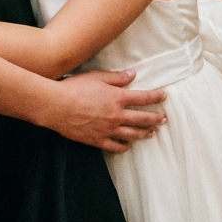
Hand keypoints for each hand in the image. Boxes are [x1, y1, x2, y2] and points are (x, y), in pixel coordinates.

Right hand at [45, 70, 166, 152]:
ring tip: (152, 133)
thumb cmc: (75, 88)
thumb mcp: (97, 77)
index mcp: (117, 98)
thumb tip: (133, 75)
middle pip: (142, 119)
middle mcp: (116, 115)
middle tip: (164, 119)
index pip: (143, 97)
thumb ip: (117, 78)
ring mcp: (108, 130)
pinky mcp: (97, 140)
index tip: (164, 96)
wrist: (57, 106)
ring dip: (144, 133)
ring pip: (132, 134)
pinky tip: (128, 145)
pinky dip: (124, 146)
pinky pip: (115, 146)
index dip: (155, 97)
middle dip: (155, 118)